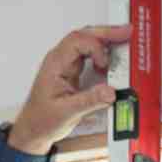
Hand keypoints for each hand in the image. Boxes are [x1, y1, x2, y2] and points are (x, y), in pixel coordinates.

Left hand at [10, 25, 131, 154]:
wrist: (34, 129)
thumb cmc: (42, 119)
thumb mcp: (66, 113)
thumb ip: (89, 102)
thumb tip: (110, 91)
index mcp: (55, 64)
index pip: (77, 42)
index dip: (95, 48)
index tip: (105, 65)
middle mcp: (61, 60)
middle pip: (85, 35)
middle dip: (107, 33)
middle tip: (126, 32)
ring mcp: (67, 64)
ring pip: (88, 42)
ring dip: (106, 41)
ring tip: (124, 41)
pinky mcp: (73, 71)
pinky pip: (90, 55)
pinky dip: (104, 54)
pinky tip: (114, 59)